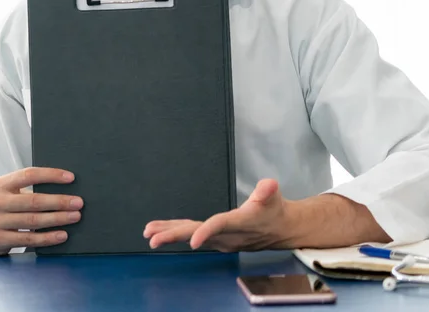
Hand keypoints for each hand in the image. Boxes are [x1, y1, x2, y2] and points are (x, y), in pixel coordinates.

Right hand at [0, 167, 83, 255]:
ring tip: (75, 216)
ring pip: (33, 221)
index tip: (71, 178)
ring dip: (58, 219)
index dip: (51, 175)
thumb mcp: (3, 193)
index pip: (28, 174)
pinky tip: (62, 235)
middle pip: (34, 200)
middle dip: (59, 201)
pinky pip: (28, 239)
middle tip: (79, 202)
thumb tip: (62, 186)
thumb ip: (23, 188)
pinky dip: (47, 238)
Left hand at [143, 179, 287, 252]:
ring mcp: (219, 238)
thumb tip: (269, 185)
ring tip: (149, 233)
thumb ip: (268, 190)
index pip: (220, 227)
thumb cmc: (274, 209)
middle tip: (152, 239)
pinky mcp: (216, 237)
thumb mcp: (273, 196)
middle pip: (197, 235)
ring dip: (170, 234)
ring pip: (191, 235)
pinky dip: (177, 231)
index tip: (193, 242)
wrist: (279, 229)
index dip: (207, 233)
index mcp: (238, 223)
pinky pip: (193, 234)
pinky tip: (163, 230)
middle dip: (174, 237)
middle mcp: (226, 235)